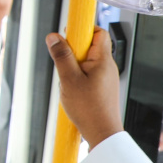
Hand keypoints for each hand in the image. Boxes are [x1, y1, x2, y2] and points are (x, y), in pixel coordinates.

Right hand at [46, 28, 121, 147]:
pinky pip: (88, 74)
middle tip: (64, 63)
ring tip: (68, 81)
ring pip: (88, 62)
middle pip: (91, 46)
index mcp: (103, 60)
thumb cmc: (89, 109)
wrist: (102, 133)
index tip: (68, 34)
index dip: (84, 29)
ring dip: (74, 66)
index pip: (99, 32)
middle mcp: (108, 67)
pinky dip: (78, 78)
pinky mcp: (103, 88)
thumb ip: (61, 56)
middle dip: (74, 51)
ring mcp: (106, 78)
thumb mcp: (69, 79)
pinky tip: (72, 91)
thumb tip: (54, 37)